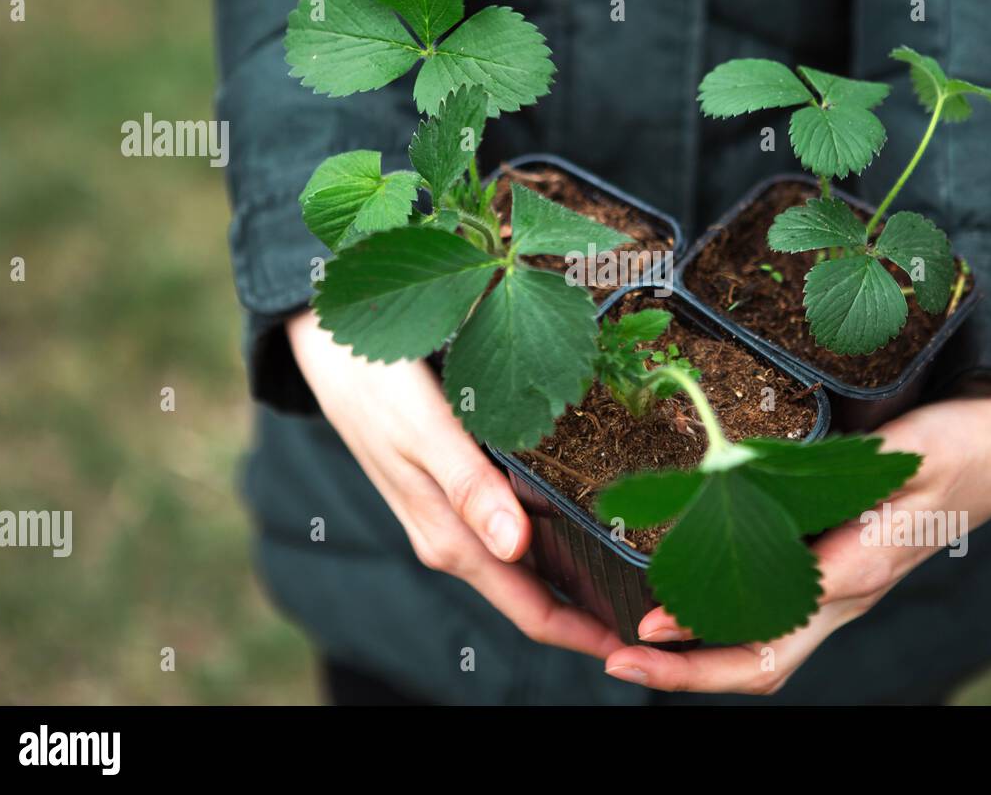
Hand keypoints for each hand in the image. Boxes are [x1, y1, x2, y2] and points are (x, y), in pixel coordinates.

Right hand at [286, 310, 623, 658]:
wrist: (329, 348)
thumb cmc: (377, 383)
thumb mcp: (424, 429)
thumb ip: (469, 488)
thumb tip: (515, 549)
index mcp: (450, 538)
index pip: (531, 610)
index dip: (585, 633)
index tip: (641, 642)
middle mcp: (454, 538)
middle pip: (535, 594)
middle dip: (593, 610)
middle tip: (661, 608)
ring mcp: (453, 517)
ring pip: (527, 564)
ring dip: (577, 577)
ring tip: (639, 570)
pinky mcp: (455, 490)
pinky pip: (512, 529)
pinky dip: (553, 536)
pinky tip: (587, 519)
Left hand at [602, 385, 990, 693]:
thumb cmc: (955, 450)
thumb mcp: (913, 454)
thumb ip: (853, 479)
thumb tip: (765, 493)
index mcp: (861, 569)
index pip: (775, 618)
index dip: (710, 628)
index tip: (651, 623)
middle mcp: (844, 596)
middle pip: (763, 660)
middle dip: (689, 673)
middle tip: (619, 659)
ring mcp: (838, 595)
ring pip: (763, 651)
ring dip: (697, 659)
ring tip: (628, 644)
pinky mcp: (831, 579)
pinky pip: (771, 623)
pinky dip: (719, 627)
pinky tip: (679, 610)